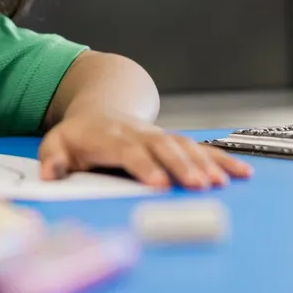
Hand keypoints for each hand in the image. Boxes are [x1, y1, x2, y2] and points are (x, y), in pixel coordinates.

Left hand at [37, 110, 251, 190]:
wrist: (101, 106)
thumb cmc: (79, 134)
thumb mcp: (57, 143)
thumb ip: (52, 159)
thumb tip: (50, 174)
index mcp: (109, 136)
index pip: (128, 151)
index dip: (144, 166)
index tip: (159, 184)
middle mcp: (138, 133)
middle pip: (163, 147)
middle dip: (182, 166)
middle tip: (198, 186)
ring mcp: (159, 135)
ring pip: (185, 146)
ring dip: (204, 163)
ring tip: (221, 183)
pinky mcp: (174, 140)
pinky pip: (200, 148)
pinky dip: (221, 159)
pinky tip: (242, 173)